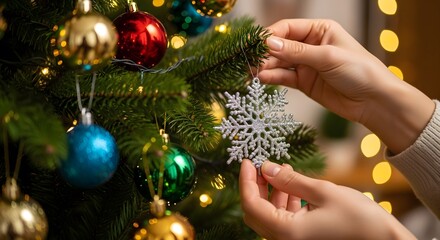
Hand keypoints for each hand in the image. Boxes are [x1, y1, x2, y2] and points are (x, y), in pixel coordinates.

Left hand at [239, 159, 415, 239]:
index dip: (245, 181)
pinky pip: (283, 219)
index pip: (251, 205)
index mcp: (287, 232)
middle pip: (255, 212)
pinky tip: (292, 184)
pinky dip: (283, 201)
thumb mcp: (323, 192)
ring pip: (269, 215)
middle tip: (259, 165)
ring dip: (271, 192)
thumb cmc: (360, 219)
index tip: (247, 161)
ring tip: (280, 169)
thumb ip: (290, 181)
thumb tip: (265, 167)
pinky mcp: (303, 239)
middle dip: (255, 186)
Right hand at [259, 19, 433, 153]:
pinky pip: (284, 77)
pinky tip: (262, 79)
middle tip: (250, 62)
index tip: (255, 45)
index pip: (287, 28)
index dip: (270, 36)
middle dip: (265, 53)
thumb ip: (297, 51)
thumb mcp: (327, 57)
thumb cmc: (359, 71)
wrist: (373, 101)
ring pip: (279, 62)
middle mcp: (310, 45)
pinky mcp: (304, 82)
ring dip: (266, 66)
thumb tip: (269, 43)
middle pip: (280, 45)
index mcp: (319, 30)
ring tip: (252, 72)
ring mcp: (306, 64)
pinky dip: (273, 78)